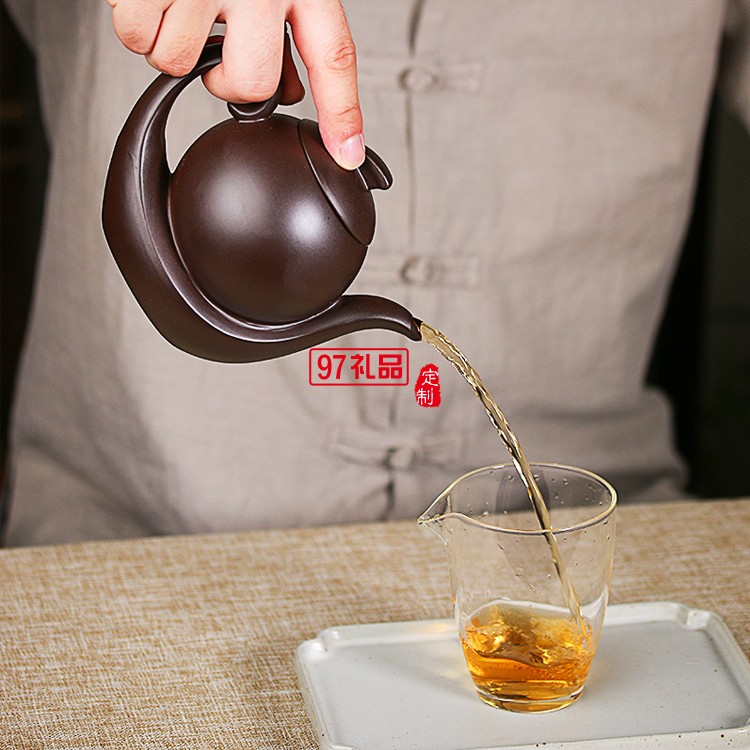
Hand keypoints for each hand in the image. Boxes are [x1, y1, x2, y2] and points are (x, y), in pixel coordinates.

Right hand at [107, 0, 364, 169]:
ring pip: (181, 65)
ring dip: (171, 44)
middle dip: (225, 81)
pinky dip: (136, 26)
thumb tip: (290, 93)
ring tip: (177, 4)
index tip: (347, 154)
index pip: (333, 55)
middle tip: (215, 50)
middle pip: (249, 82)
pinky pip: (137, 40)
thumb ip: (285, 34)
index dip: (342, 112)